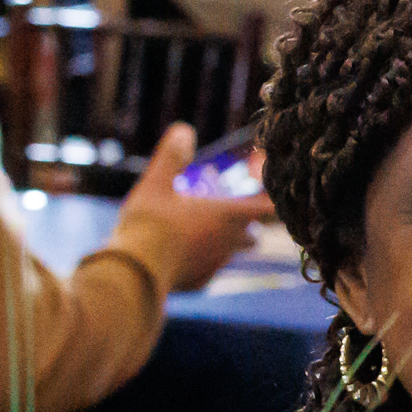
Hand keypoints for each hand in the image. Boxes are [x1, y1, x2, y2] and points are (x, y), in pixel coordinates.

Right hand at [115, 123, 268, 292]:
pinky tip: (178, 253)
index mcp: (226, 215)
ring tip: (197, 231)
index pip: (265, 208)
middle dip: (247, 226)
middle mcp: (228, 242)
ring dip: (222, 243)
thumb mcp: (156, 183)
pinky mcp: (199, 283)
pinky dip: (200, 261)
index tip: (277, 199)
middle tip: (232, 215)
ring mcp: (215, 265)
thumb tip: (184, 129)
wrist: (134, 272)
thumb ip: (172, 157)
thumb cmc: (149, 223)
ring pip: (230, 254)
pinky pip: (207, 270)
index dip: (272, 203)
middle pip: (252, 235)